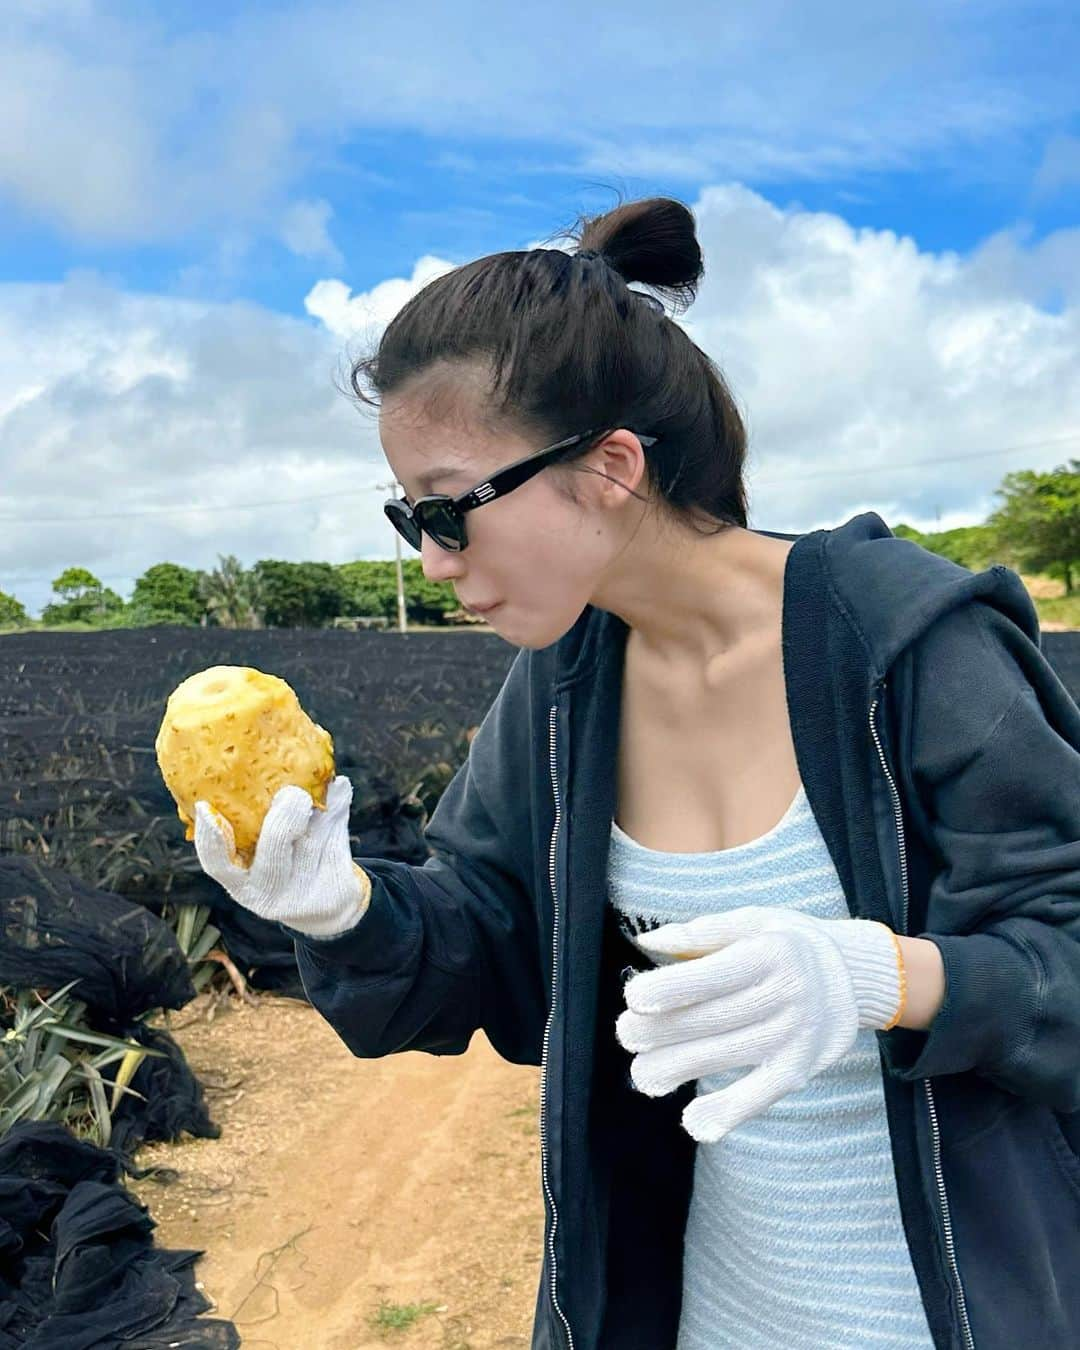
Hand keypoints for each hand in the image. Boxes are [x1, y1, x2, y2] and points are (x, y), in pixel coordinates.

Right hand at [193, 774, 370, 938]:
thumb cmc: (284, 865)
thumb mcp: (262, 856)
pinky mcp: (333, 889)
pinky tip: (341, 788)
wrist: (326, 906)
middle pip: (273, 852)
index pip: (217, 864)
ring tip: (324, 781)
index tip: (205, 805)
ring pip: (311, 842)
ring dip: (319, 808)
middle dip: (283, 819)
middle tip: (292, 792)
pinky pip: (336, 841)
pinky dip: (339, 810)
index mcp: (241, 883)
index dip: (209, 838)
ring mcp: (302, 893)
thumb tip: (259, 769)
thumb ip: (251, 820)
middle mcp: (268, 892)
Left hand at [615, 906, 902, 1142]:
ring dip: (679, 1070)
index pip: (715, 975)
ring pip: (728, 1057)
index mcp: (768, 952)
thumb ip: (701, 932)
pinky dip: (729, 1112)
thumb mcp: (753, 921)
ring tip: (643, 1075)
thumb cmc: (788, 943)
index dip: (673, 989)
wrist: (855, 977)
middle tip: (626, 1035)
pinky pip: (762, 1095)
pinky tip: (695, 1124)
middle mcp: (785, 994)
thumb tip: (650, 942)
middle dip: (662, 1031)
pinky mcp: (799, 1069)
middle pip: (714, 1019)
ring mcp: (794, 1035)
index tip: (634, 998)